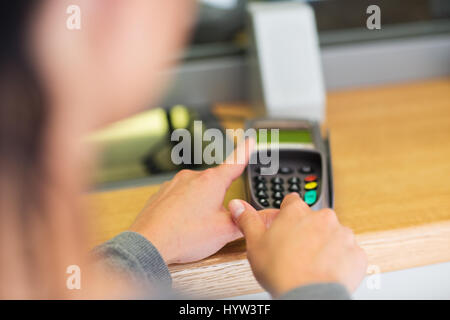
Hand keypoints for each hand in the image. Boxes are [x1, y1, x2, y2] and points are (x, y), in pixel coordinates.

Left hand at [129, 138, 277, 263]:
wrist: (148, 243)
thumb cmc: (184, 236)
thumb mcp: (224, 231)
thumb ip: (245, 221)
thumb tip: (263, 217)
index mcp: (211, 181)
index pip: (234, 162)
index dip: (245, 151)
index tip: (250, 140)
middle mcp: (192, 177)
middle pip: (215, 184)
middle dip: (219, 200)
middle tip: (215, 223)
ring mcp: (174, 184)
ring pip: (196, 192)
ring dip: (200, 206)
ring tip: (194, 228)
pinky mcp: (162, 194)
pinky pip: (179, 198)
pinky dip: (183, 209)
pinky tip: (181, 226)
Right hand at [228, 193, 366, 296]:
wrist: (308, 297)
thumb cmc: (281, 272)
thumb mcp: (255, 244)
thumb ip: (248, 220)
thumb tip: (238, 206)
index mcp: (297, 212)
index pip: (292, 201)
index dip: (287, 214)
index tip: (285, 225)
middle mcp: (323, 218)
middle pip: (314, 219)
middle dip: (307, 231)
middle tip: (296, 249)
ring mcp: (342, 235)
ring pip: (333, 235)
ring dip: (325, 244)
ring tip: (312, 263)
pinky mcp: (356, 253)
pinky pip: (348, 253)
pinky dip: (340, 260)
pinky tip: (326, 271)